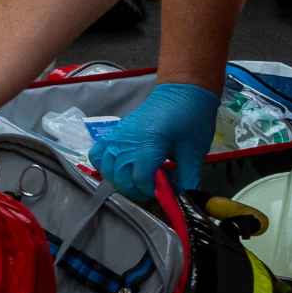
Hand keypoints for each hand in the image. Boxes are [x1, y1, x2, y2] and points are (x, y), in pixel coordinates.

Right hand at [90, 83, 219, 200]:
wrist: (182, 92)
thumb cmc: (192, 118)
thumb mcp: (195, 151)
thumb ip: (187, 179)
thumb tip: (184, 201)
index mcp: (150, 143)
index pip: (140, 178)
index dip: (151, 191)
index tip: (164, 192)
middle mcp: (127, 141)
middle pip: (120, 177)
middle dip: (135, 190)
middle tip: (152, 190)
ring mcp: (117, 136)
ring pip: (106, 169)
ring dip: (119, 181)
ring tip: (136, 182)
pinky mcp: (113, 133)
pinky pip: (97, 154)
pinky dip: (103, 166)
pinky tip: (118, 169)